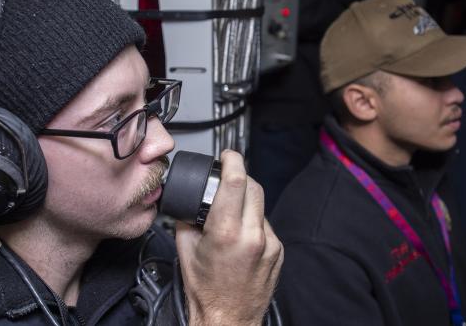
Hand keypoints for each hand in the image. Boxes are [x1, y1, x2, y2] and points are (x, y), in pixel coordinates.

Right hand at [175, 149, 283, 325]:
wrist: (229, 318)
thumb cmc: (208, 292)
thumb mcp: (186, 250)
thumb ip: (187, 220)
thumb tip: (192, 202)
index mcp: (226, 233)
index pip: (236, 182)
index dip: (233, 161)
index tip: (228, 156)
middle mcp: (253, 236)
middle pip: (253, 187)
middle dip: (240, 177)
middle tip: (227, 180)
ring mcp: (270, 244)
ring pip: (260, 205)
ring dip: (246, 201)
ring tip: (231, 215)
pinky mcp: (278, 251)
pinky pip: (266, 224)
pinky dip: (254, 221)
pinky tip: (242, 235)